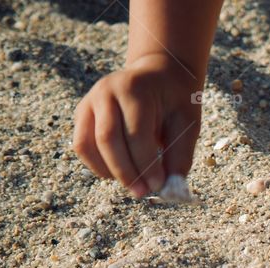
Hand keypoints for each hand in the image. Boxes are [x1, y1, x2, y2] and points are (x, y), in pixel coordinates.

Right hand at [73, 53, 202, 196]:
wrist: (157, 74)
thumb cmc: (175, 100)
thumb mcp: (188, 122)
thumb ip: (179, 154)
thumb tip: (170, 189)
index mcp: (135, 89)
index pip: (136, 133)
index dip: (146, 164)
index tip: (158, 185)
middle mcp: (106, 92)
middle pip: (107, 139)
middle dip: (126, 172)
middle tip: (142, 192)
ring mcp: (90, 101)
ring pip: (87, 144)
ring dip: (109, 171)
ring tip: (132, 184)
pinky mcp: (82, 113)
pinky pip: (82, 145)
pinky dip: (97, 165)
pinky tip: (119, 174)